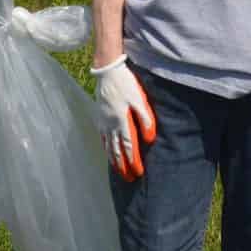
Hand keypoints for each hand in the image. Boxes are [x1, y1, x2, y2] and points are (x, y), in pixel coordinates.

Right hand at [90, 55, 155, 180]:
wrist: (107, 71)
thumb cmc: (126, 84)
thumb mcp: (140, 99)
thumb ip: (146, 119)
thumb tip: (150, 139)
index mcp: (122, 121)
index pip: (129, 147)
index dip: (134, 161)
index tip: (139, 173)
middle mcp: (111, 125)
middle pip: (117, 151)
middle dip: (124, 166)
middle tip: (130, 179)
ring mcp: (103, 122)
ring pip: (108, 147)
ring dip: (114, 161)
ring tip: (119, 172)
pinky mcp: (100, 117)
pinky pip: (103, 138)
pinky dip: (106, 149)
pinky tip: (108, 153)